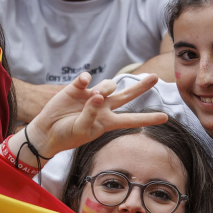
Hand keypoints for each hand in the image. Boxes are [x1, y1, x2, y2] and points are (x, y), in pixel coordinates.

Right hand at [26, 72, 167, 157]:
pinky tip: (83, 82)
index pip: (131, 119)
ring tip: (94, 97)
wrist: (47, 131)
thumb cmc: (67, 135)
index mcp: (108, 122)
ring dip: (106, 88)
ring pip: (108, 85)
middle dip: (141, 87)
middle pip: (127, 95)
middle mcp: (103, 107)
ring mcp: (91, 96)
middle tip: (154, 77)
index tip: (166, 117)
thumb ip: (92, 113)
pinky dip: (87, 79)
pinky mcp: (77, 89)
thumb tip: (98, 95)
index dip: (148, 118)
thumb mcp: (82, 130)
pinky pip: (87, 78)